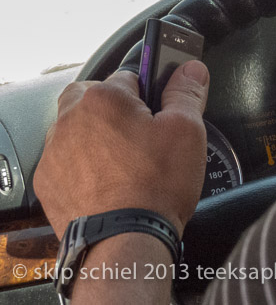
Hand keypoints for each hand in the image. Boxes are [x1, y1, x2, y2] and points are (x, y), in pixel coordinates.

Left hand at [34, 61, 209, 238]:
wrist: (125, 240)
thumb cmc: (155, 186)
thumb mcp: (186, 130)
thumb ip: (186, 92)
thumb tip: (191, 70)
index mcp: (104, 98)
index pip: (131, 77)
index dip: (151, 96)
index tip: (160, 114)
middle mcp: (71, 119)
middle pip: (97, 98)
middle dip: (117, 111)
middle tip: (143, 136)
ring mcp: (55, 151)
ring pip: (80, 128)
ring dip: (99, 137)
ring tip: (128, 163)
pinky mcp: (49, 180)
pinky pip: (67, 159)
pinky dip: (85, 165)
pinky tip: (110, 181)